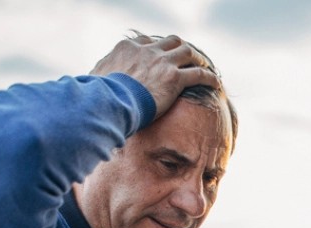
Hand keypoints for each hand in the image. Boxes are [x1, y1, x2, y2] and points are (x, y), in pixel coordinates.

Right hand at [91, 33, 220, 119]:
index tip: (162, 57)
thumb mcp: (95, 78)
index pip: (147, 42)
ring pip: (187, 52)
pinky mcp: (175, 78)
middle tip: (187, 58)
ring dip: (198, 58)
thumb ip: (100, 74)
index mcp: (127, 48)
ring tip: (204, 66)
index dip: (158, 49)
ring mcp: (162, 62)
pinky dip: (209, 77)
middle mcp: (147, 50)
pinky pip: (199, 73)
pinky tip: (215, 82)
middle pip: (170, 41)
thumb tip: (94, 81)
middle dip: (181, 48)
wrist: (110, 102)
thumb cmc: (99, 96)